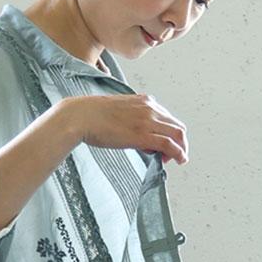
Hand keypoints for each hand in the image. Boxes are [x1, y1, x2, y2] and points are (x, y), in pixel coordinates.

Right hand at [62, 92, 188, 164]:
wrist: (80, 116)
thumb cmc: (92, 115)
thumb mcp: (118, 112)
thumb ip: (132, 120)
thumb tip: (137, 135)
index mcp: (144, 101)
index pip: (167, 118)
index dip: (170, 133)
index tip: (164, 145)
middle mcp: (150, 108)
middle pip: (176, 126)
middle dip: (179, 142)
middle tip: (173, 156)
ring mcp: (147, 121)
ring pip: (177, 135)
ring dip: (181, 149)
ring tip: (178, 160)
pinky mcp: (143, 135)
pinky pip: (169, 144)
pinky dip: (178, 153)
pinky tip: (179, 160)